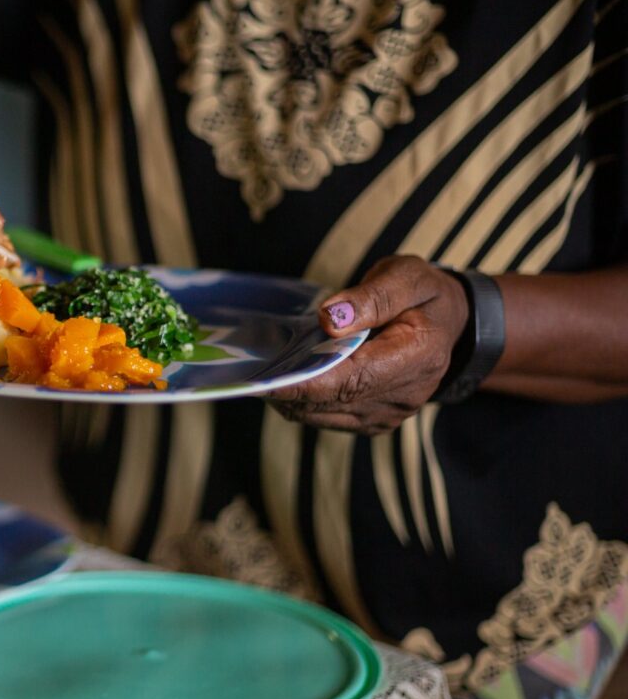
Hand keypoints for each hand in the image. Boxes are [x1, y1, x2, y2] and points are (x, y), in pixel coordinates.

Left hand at [266, 256, 469, 434]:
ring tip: (263, 371)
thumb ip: (371, 297)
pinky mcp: (373, 421)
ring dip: (291, 398)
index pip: (352, 378)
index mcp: (417, 356)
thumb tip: (330, 320)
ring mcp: (388, 414)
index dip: (306, 381)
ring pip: (324, 415)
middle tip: (249, 370)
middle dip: (289, 389)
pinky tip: (285, 380)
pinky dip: (303, 402)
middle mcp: (404, 395)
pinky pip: (328, 417)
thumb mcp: (407, 277)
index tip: (267, 379)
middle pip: (332, 400)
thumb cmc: (424, 295)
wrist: (450, 325)